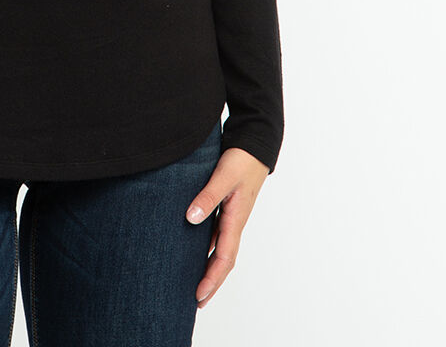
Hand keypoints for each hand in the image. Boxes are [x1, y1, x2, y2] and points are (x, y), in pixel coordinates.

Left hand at [185, 146, 269, 307]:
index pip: (224, 258)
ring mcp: (231, 216)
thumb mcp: (223, 176)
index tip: (199, 295)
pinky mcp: (227, 207)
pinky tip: (194, 249)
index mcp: (235, 219)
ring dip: (208, 266)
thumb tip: (190, 219)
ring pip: (220, 248)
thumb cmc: (241, 159)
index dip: (211, 278)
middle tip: (197, 301)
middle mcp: (234, 222)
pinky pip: (216, 234)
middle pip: (223, 260)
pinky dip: (207, 247)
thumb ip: (207, 197)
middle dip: (211, 281)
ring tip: (195, 282)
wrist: (255, 144)